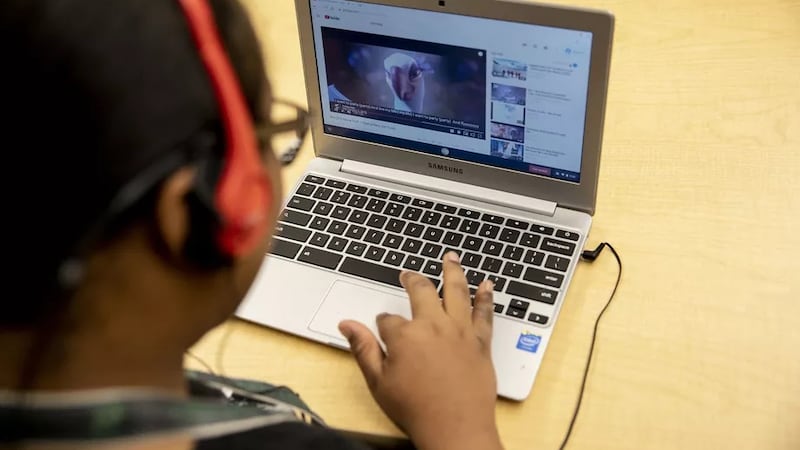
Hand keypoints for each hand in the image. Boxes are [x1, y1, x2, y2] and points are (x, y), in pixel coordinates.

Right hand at [338, 252, 502, 449]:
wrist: (456, 428)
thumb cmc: (415, 409)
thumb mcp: (378, 382)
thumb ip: (363, 349)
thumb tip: (346, 325)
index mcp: (405, 335)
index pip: (388, 319)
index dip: (383, 324)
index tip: (383, 329)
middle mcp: (433, 325)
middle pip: (422, 291)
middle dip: (413, 279)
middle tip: (408, 274)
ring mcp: (459, 331)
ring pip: (457, 291)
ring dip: (453, 271)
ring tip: (451, 256)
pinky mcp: (480, 342)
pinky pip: (485, 313)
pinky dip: (486, 297)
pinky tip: (488, 284)